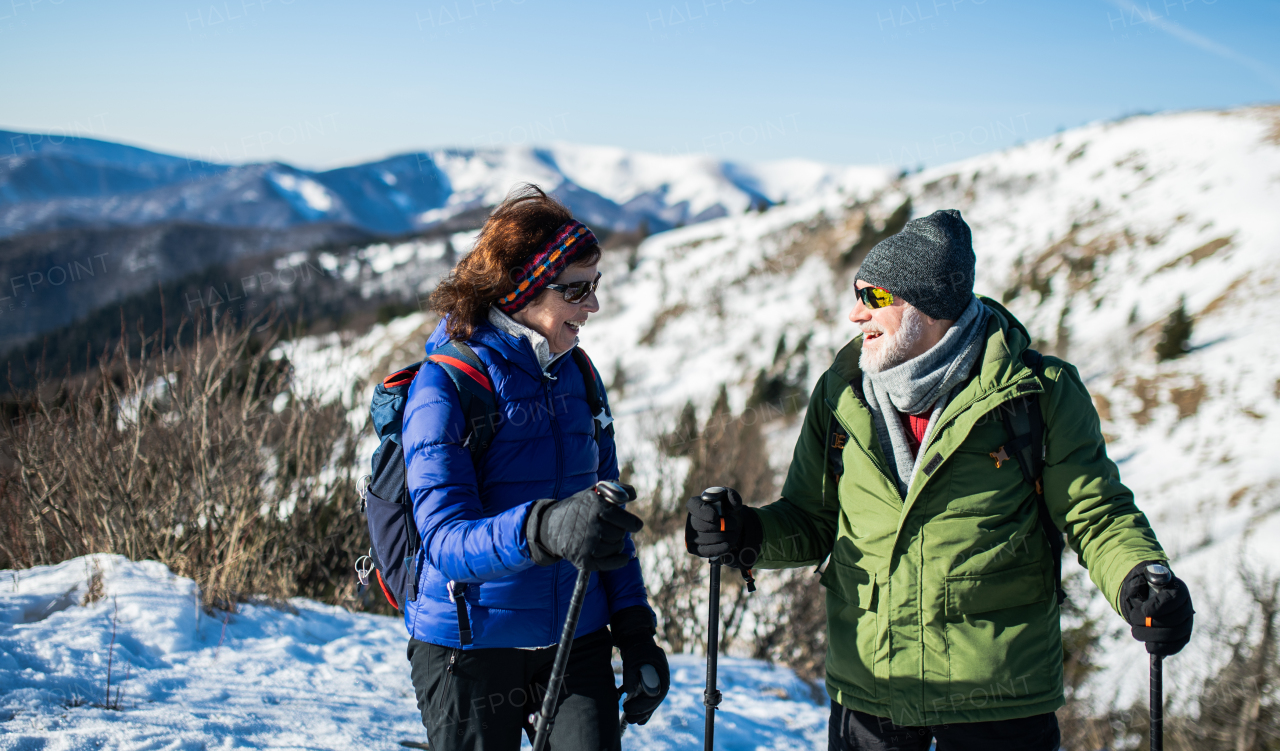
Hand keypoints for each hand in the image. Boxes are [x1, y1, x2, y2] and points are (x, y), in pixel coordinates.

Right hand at [527, 486, 642, 570]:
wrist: (551, 526)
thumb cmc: (578, 507)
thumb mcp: (594, 492)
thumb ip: (617, 489)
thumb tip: (633, 495)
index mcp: (597, 507)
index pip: (627, 522)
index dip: (633, 524)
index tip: (634, 525)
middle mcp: (593, 526)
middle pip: (621, 534)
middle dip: (619, 531)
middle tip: (610, 528)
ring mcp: (588, 544)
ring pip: (616, 547)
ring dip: (615, 544)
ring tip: (605, 537)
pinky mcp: (584, 559)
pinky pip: (610, 563)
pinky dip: (619, 560)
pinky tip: (622, 557)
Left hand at [611, 605, 669, 724]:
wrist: (637, 639)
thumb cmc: (636, 649)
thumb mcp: (632, 661)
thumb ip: (630, 676)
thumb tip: (628, 691)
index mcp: (662, 674)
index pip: (655, 695)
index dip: (643, 706)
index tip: (629, 709)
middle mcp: (661, 680)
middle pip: (654, 701)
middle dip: (642, 712)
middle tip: (629, 719)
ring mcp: (656, 682)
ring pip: (650, 702)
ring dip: (642, 712)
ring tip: (631, 720)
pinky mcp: (650, 683)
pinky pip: (647, 698)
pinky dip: (641, 707)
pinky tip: (636, 717)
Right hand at [684, 486, 761, 569]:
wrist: (730, 527)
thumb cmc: (728, 511)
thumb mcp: (732, 501)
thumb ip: (733, 497)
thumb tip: (731, 500)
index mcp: (695, 504)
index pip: (694, 506)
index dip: (703, 512)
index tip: (716, 516)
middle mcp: (690, 519)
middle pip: (701, 525)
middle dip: (721, 526)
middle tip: (734, 524)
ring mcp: (690, 535)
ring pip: (705, 539)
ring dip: (723, 537)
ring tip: (732, 533)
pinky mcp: (694, 548)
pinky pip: (704, 551)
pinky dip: (717, 549)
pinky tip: (727, 546)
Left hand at [1120, 561, 1193, 656]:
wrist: (1149, 600)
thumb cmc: (1145, 590)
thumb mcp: (1141, 583)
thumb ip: (1139, 585)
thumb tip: (1135, 591)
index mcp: (1178, 590)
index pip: (1173, 599)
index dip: (1159, 606)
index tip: (1144, 611)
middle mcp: (1186, 607)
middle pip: (1174, 619)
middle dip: (1151, 623)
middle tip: (1134, 620)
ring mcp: (1187, 623)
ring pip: (1174, 634)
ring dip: (1152, 635)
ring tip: (1136, 632)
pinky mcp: (1183, 637)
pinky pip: (1176, 646)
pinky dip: (1162, 648)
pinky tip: (1149, 646)